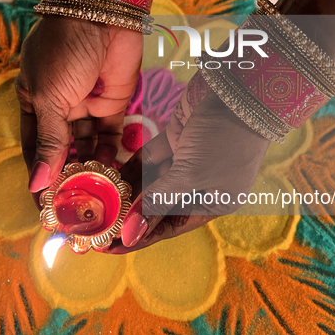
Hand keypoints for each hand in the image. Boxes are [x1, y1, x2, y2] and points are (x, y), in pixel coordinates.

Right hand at [16, 15, 141, 199]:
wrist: (101, 15)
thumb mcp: (48, 98)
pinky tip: (114, 175)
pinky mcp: (114, 104)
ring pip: (88, 148)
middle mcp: (60, 109)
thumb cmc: (63, 52)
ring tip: (98, 198)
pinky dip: (112, 154)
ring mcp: (87, 107)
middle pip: (63, 153)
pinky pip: (111, 136)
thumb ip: (48, 141)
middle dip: (69, 179)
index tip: (44, 209)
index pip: (35, 151)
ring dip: (91, 170)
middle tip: (76, 209)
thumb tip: (36, 185)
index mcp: (34, 105)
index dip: (39, 178)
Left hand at [106, 87, 270, 253]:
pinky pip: (149, 159)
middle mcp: (200, 185)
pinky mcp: (177, 139)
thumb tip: (130, 234)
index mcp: (213, 202)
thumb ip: (158, 202)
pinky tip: (108, 175)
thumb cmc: (224, 139)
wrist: (238, 88)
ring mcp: (187, 160)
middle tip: (96, 223)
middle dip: (128, 214)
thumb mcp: (191, 175)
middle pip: (157, 206)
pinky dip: (131, 167)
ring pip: (150, 181)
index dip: (139, 237)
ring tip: (97, 200)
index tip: (107, 245)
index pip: (169, 227)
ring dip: (126, 190)